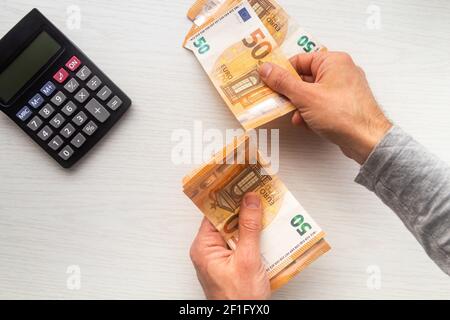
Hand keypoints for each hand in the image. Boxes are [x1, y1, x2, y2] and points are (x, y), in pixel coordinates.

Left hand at [190, 192, 270, 299]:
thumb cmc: (239, 300)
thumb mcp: (248, 259)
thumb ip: (249, 228)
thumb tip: (250, 202)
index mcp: (204, 247)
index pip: (214, 213)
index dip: (228, 198)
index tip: (240, 184)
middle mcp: (209, 252)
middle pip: (226, 221)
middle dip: (243, 210)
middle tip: (258, 196)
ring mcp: (220, 259)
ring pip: (235, 232)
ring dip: (251, 225)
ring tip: (265, 213)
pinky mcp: (231, 265)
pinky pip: (241, 245)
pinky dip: (253, 238)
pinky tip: (265, 233)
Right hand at [258, 51, 391, 163]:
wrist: (367, 139)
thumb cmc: (342, 114)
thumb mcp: (305, 96)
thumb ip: (283, 82)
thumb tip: (265, 69)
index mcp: (333, 61)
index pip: (299, 60)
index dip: (282, 72)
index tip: (268, 82)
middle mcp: (340, 71)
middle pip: (304, 77)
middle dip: (291, 93)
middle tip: (277, 101)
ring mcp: (343, 89)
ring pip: (311, 93)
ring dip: (299, 106)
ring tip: (296, 116)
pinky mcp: (344, 105)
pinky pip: (321, 104)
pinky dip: (311, 113)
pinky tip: (306, 123)